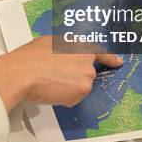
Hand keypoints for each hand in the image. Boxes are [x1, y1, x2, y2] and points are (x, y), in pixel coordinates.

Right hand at [0, 36, 122, 110]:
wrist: (23, 72)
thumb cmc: (30, 58)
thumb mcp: (48, 42)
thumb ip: (64, 48)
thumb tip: (64, 54)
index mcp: (78, 44)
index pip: (100, 51)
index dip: (110, 58)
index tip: (118, 62)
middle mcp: (87, 59)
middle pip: (86, 72)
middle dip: (74, 77)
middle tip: (55, 76)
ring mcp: (86, 76)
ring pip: (80, 86)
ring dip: (68, 87)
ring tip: (49, 82)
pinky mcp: (82, 91)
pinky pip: (74, 98)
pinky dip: (64, 97)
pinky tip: (51, 91)